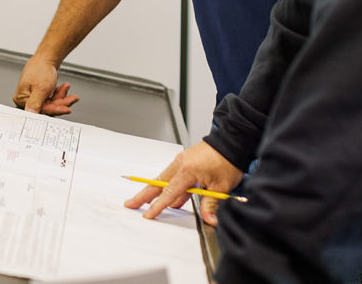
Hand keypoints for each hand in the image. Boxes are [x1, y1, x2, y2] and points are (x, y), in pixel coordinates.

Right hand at [13, 57, 79, 114]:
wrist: (45, 57)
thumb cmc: (40, 68)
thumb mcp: (40, 88)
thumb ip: (36, 103)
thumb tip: (30, 113)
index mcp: (21, 99)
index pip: (40, 110)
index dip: (54, 109)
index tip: (66, 109)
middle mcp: (26, 99)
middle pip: (47, 107)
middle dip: (61, 102)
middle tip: (71, 99)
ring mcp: (33, 96)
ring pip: (51, 103)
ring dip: (61, 96)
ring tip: (66, 88)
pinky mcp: (39, 94)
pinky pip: (52, 98)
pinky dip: (59, 93)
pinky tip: (64, 87)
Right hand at [124, 141, 242, 224]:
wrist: (231, 141)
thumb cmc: (227, 160)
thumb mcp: (221, 186)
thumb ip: (211, 204)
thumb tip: (209, 220)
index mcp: (187, 170)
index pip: (169, 192)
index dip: (158, 205)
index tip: (148, 214)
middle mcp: (180, 164)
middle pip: (158, 183)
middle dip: (143, 195)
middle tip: (130, 204)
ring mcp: (181, 161)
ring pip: (164, 179)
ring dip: (155, 191)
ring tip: (145, 203)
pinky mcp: (185, 161)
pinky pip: (173, 176)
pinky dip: (169, 187)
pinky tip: (173, 200)